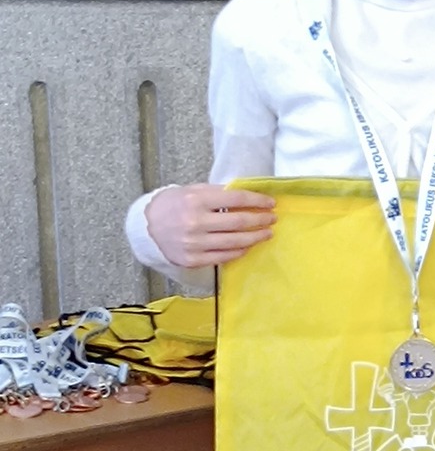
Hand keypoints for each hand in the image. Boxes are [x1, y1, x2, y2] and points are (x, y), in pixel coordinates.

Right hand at [145, 184, 274, 267]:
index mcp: (197, 200)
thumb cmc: (173, 205)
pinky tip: (248, 245)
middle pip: (239, 222)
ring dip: (256, 237)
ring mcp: (195, 243)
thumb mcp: (192, 191)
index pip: (236, 199)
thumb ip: (218, 193)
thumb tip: (248, 196)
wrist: (147, 228)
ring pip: (235, 242)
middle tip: (272, 218)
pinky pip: (224, 256)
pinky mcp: (194, 259)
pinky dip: (240, 251)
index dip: (257, 200)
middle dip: (261, 220)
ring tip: (267, 233)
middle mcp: (196, 222)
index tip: (270, 202)